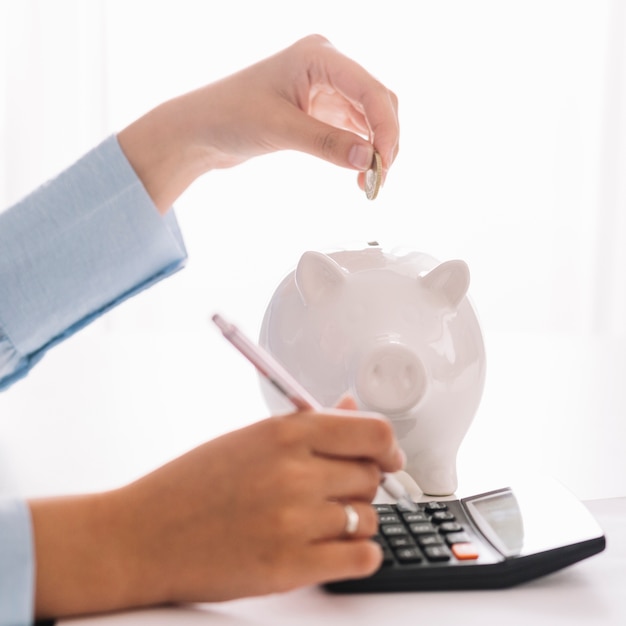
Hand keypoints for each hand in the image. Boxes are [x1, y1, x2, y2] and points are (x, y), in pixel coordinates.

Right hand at [30, 396, 404, 616]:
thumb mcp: (249, 438)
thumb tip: (351, 409)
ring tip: (315, 521)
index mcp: (284, 433)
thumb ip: (308, 424)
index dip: (387, 445)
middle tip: (331, 489)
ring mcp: (294, 521)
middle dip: (358, 483)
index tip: (387, 456)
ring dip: (352, 520)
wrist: (141, 536)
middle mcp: (294, 473)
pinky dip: (357, 554)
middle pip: (372, 476)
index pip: (373, 432)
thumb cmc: (190, 484)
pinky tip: (331, 547)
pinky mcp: (290, 568)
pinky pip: (362, 559)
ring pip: (367, 518)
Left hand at [118, 34, 398, 211]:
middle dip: (384, 140)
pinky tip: (358, 174)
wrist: (201, 129)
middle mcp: (328, 66)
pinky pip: (354, 129)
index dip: (385, 127)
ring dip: (375, 149)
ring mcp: (326, 88)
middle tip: (379, 179)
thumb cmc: (229, 115)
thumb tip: (368, 161)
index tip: (384, 164)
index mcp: (318, 55)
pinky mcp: (321, 109)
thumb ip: (327, 143)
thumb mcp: (280, 130)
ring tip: (369, 183)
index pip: (370, 89)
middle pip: (377, 101)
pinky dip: (360, 152)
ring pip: (370, 118)